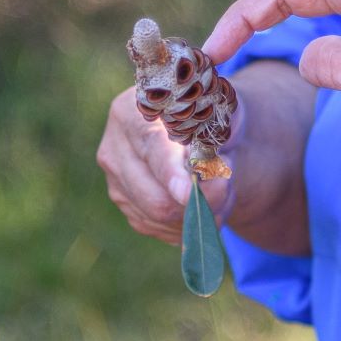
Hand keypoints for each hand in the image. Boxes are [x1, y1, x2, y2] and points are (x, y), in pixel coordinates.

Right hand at [96, 82, 234, 244]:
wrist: (201, 130)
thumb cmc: (209, 115)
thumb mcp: (218, 112)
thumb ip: (215, 136)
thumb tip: (208, 172)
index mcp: (131, 112)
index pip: (151, 147)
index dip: (171, 172)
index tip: (190, 192)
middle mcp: (114, 149)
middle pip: (153, 196)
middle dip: (197, 201)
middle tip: (227, 185)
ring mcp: (116, 182)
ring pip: (159, 218)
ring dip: (199, 212)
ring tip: (222, 189)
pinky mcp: (127, 206)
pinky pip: (161, 229)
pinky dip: (191, 223)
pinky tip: (206, 202)